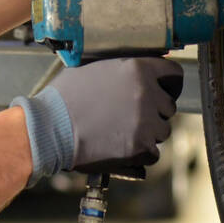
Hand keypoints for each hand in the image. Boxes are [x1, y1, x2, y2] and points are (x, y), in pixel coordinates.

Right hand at [9, 57, 182, 185]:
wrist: (50, 129)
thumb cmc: (64, 97)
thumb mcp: (93, 68)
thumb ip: (121, 68)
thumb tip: (137, 70)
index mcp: (137, 68)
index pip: (173, 73)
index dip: (169, 83)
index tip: (164, 90)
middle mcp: (146, 93)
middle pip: (168, 106)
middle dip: (154, 111)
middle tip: (130, 116)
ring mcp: (146, 122)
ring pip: (163, 131)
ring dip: (148, 133)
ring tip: (121, 131)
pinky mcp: (140, 147)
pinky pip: (153, 153)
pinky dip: (141, 154)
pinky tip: (121, 147)